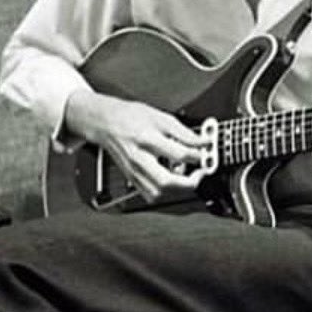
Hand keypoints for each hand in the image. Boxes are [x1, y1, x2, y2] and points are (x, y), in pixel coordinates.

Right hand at [65, 89, 206, 200]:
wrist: (105, 122)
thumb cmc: (130, 117)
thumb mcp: (160, 117)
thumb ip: (183, 132)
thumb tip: (201, 141)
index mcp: (147, 139)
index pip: (178, 154)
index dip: (197, 155)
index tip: (205, 151)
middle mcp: (139, 158)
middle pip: (166, 181)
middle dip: (189, 181)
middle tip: (200, 172)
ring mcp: (134, 171)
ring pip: (158, 192)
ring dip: (177, 189)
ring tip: (188, 177)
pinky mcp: (132, 178)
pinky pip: (150, 194)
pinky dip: (165, 192)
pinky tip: (172, 180)